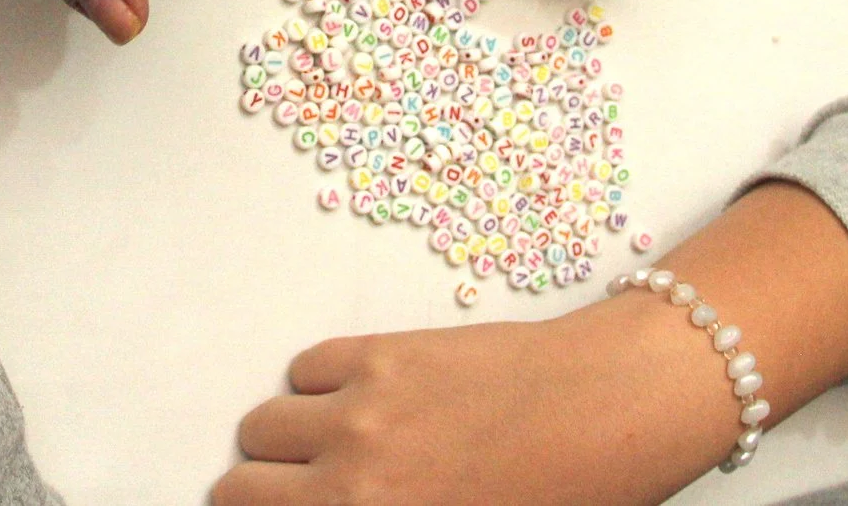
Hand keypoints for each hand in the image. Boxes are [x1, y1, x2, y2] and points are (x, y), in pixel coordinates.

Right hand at [214, 185, 847, 505]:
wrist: (606, 411)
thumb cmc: (559, 493)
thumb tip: (343, 502)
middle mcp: (349, 484)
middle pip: (240, 485)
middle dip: (261, 490)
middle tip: (299, 491)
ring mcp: (358, 415)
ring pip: (264, 422)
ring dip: (285, 437)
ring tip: (332, 441)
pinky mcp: (379, 356)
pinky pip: (305, 368)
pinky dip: (318, 385)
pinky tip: (358, 397)